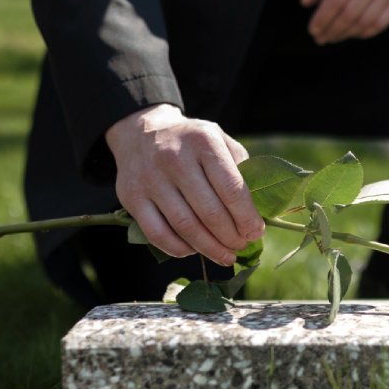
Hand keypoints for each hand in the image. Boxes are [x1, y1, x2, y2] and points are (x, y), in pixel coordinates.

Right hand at [105, 104, 264, 264]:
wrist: (142, 132)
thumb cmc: (192, 144)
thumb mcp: (220, 141)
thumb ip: (240, 170)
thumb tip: (256, 214)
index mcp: (203, 141)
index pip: (232, 189)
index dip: (247, 218)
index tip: (256, 233)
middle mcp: (174, 157)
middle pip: (210, 212)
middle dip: (231, 237)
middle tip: (241, 246)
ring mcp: (150, 178)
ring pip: (185, 227)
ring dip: (210, 248)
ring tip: (225, 255)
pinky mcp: (131, 197)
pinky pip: (158, 234)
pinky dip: (179, 249)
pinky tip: (194, 251)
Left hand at [301, 0, 388, 44]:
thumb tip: (306, 3)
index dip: (322, 18)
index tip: (313, 30)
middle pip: (350, 13)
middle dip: (332, 30)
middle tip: (321, 38)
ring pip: (365, 22)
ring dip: (346, 34)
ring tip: (334, 36)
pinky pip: (381, 23)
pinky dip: (364, 33)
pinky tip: (353, 32)